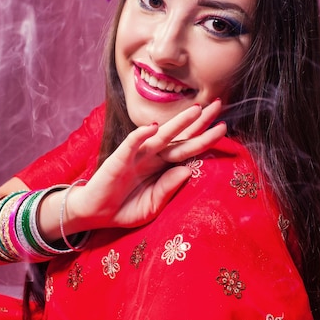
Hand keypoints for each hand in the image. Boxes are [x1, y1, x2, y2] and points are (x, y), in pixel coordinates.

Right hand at [70, 100, 225, 229]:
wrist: (96, 214)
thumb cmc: (125, 208)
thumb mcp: (153, 205)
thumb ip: (169, 188)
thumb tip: (188, 171)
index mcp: (163, 166)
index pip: (188, 148)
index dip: (205, 138)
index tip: (223, 127)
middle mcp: (154, 156)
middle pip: (181, 136)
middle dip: (199, 122)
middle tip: (218, 105)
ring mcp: (137, 155)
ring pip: (161, 135)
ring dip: (178, 122)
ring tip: (196, 110)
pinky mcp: (119, 158)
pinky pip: (131, 144)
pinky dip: (140, 135)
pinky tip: (152, 127)